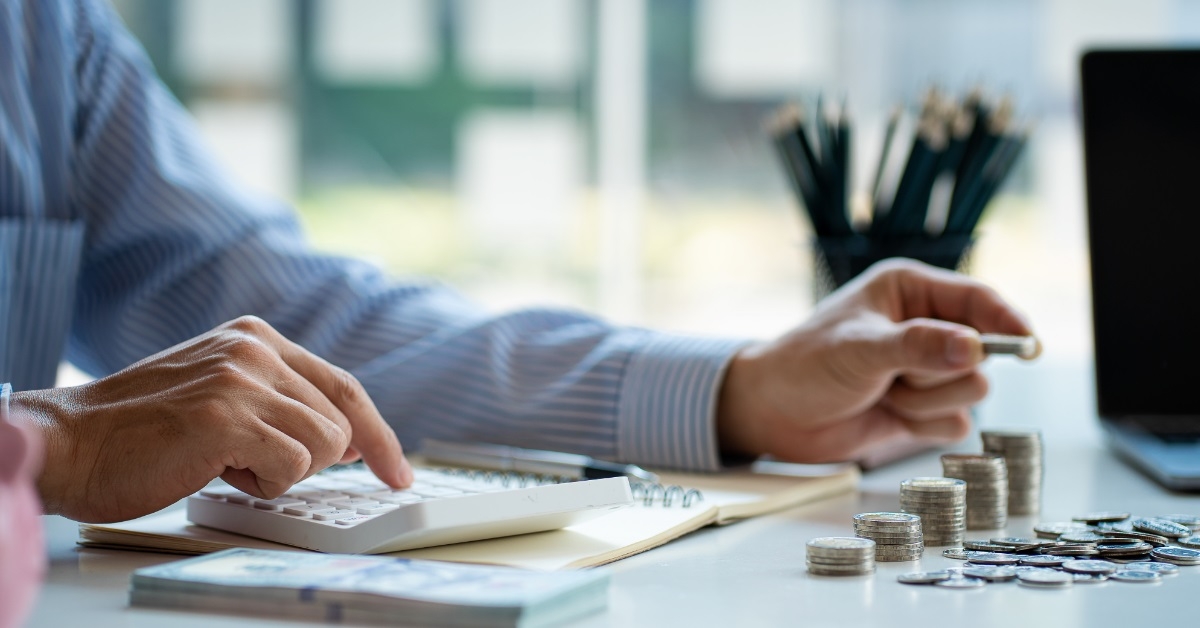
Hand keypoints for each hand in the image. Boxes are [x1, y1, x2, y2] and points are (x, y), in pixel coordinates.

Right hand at [17, 316, 412, 522]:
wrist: (70, 442)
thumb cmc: (141, 431)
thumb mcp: (220, 392)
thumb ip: (280, 401)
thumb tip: (348, 441)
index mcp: (256, 337)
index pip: (343, 386)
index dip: (378, 432)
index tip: (397, 469)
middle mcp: (253, 349)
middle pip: (339, 423)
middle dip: (307, 462)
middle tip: (247, 463)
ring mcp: (241, 380)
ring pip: (323, 447)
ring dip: (281, 473)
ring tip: (226, 462)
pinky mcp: (227, 417)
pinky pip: (293, 468)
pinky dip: (262, 485)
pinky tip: (215, 470)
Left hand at [716, 259, 1033, 462]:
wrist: (774, 414)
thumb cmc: (805, 365)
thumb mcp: (860, 349)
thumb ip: (918, 347)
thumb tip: (975, 347)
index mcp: (909, 290)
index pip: (978, 299)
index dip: (1007, 321)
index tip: (1028, 345)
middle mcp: (925, 326)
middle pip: (983, 352)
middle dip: (941, 373)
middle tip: (896, 375)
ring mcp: (926, 369)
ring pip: (972, 391)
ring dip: (926, 401)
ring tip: (883, 393)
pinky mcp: (922, 407)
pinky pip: (955, 423)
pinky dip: (922, 425)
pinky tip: (887, 414)